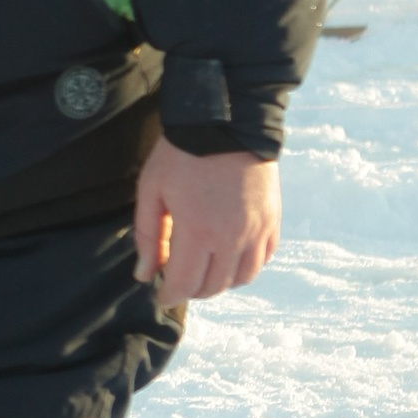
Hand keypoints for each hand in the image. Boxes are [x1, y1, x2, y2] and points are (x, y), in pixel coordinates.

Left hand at [132, 137, 279, 299]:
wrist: (227, 121)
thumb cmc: (181, 154)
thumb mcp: (152, 191)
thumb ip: (147, 236)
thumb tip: (144, 274)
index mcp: (196, 231)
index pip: (184, 284)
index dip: (168, 295)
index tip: (160, 293)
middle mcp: (231, 237)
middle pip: (212, 287)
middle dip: (191, 290)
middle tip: (178, 277)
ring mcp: (256, 230)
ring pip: (241, 279)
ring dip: (219, 282)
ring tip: (204, 268)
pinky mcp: (272, 220)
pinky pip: (262, 260)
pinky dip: (245, 267)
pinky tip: (229, 256)